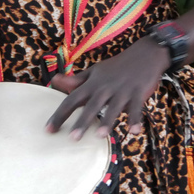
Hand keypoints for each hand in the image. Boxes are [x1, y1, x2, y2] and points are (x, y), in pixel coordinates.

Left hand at [45, 37, 169, 139]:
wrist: (144, 54)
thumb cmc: (116, 67)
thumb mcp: (95, 72)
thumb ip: (76, 80)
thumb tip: (54, 80)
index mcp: (92, 84)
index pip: (72, 99)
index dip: (60, 114)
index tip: (49, 130)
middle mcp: (105, 88)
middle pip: (91, 106)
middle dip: (82, 121)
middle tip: (72, 138)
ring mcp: (122, 90)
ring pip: (113, 107)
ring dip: (107, 121)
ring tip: (99, 136)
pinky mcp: (138, 93)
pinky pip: (137, 108)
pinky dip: (136, 119)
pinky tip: (134, 132)